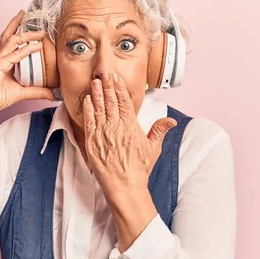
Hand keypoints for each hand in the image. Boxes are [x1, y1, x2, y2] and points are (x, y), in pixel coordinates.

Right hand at [0, 10, 53, 114]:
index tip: (33, 27)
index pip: (14, 42)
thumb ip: (37, 91)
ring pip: (13, 41)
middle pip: (10, 35)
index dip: (22, 33)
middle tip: (28, 13)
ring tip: (39, 29)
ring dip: (26, 33)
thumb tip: (53, 94)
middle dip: (19, 23)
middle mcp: (1, 56)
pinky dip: (27, 50)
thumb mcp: (22, 93)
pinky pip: (14, 55)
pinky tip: (37, 46)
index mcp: (5, 60)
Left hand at [82, 72, 176, 196]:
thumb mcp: (153, 149)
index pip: (124, 102)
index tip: (116, 77)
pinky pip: (89, 121)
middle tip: (104, 73)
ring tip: (95, 81)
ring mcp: (102, 133)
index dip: (119, 88)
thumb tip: (171, 121)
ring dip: (97, 93)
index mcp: (131, 126)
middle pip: (111, 101)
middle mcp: (116, 127)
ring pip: (99, 108)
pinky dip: (88, 109)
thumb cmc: (139, 168)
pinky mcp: (92, 141)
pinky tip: (87, 100)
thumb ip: (160, 131)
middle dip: (107, 86)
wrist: (124, 185)